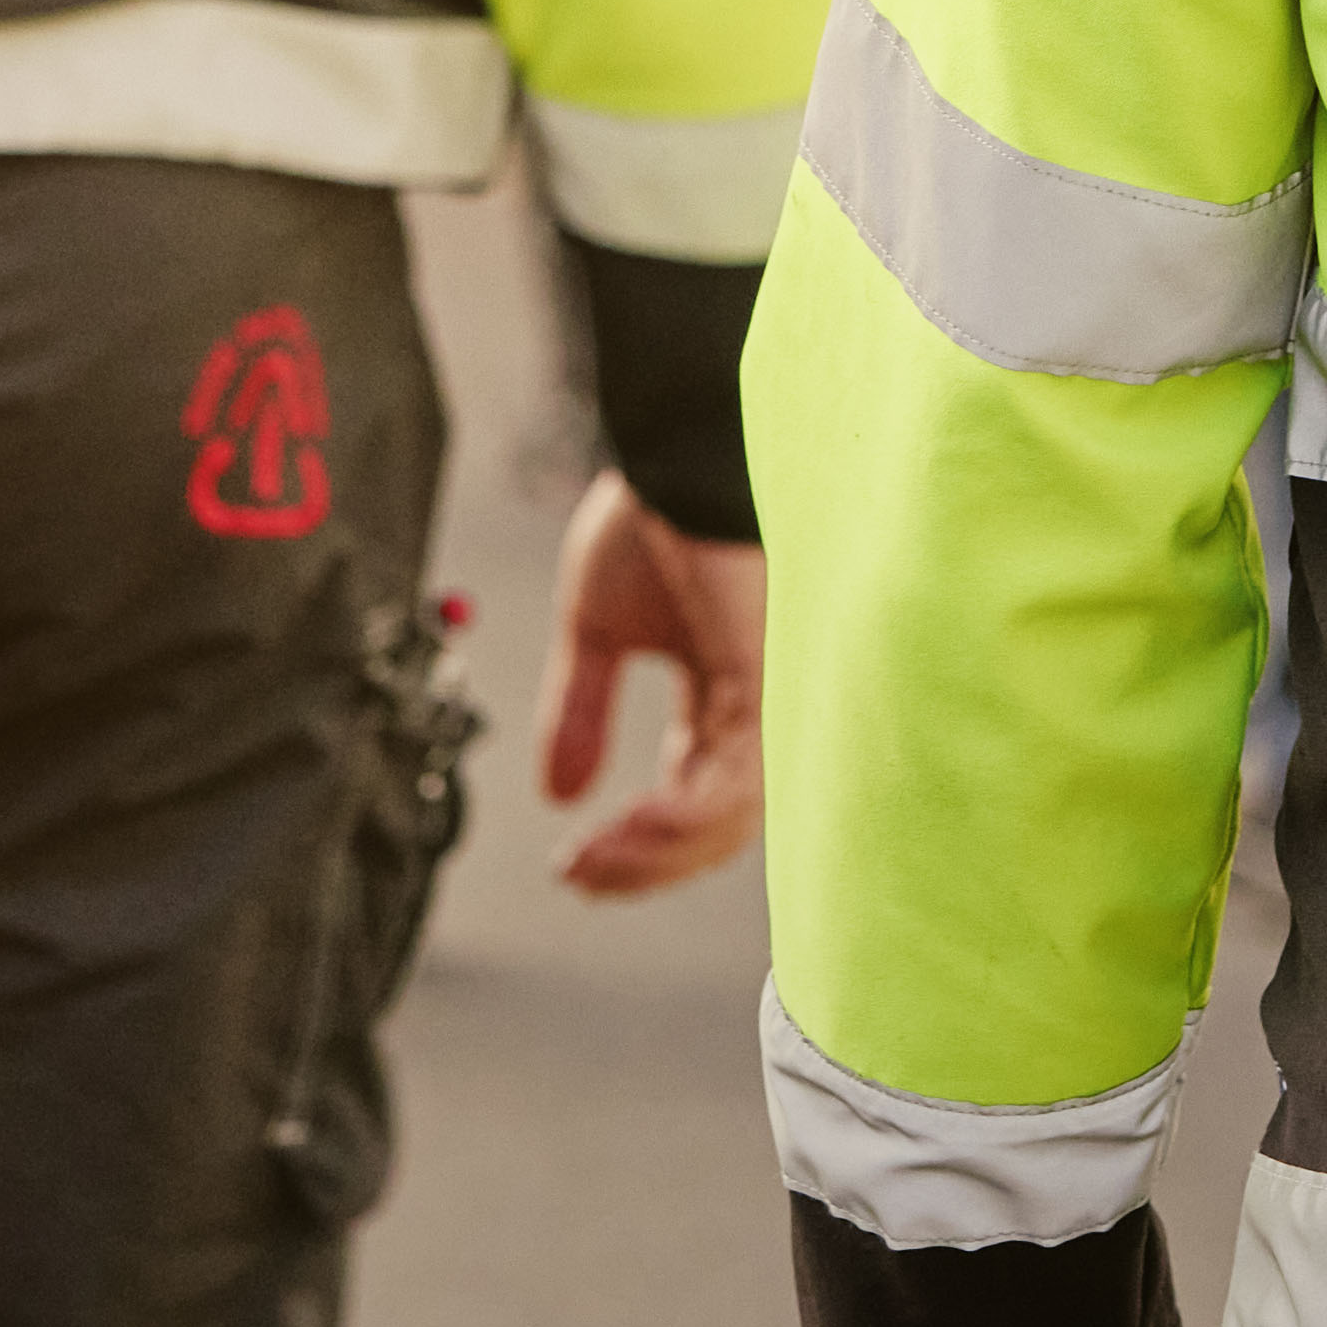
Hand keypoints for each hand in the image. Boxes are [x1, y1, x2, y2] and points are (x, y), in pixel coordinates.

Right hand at [539, 472, 764, 896]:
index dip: (637, 842)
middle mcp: (757, 707)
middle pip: (715, 825)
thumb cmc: (652, 516)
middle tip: (579, 876)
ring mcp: (771, 700)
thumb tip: (556, 796)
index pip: (694, 799)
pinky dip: (680, 821)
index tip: (573, 864)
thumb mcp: (597, 629)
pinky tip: (629, 831)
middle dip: (644, 863)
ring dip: (655, 855)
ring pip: (728, 820)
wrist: (673, 451)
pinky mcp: (769, 688)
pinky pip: (734, 784)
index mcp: (725, 697)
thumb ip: (581, 711)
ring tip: (591, 864)